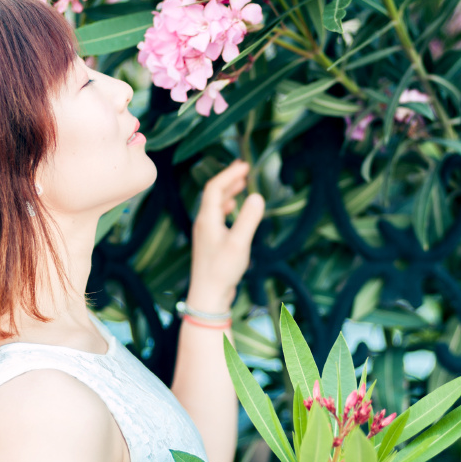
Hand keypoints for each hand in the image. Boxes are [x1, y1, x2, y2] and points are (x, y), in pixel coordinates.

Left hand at [188, 159, 264, 312]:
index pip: (215, 187)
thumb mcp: (239, 243)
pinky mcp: (210, 242)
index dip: (229, 174)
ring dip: (228, 191)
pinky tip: (234, 208)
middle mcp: (203, 222)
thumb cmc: (222, 270)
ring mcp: (206, 232)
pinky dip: (226, 206)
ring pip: (215, 204)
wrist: (208, 296)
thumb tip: (257, 196)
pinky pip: (217, 215)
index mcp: (207, 219)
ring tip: (241, 183)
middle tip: (244, 168)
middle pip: (213, 193)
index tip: (245, 165)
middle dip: (228, 179)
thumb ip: (249, 219)